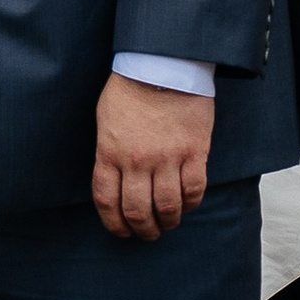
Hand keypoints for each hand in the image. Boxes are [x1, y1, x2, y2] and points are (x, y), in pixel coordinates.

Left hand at [90, 73, 212, 242]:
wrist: (162, 65)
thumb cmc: (129, 90)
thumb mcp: (105, 122)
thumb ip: (109, 154)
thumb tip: (115, 184)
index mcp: (109, 153)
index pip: (107, 201)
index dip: (113, 223)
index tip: (121, 232)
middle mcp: (137, 160)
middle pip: (138, 211)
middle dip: (142, 230)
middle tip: (147, 234)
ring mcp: (167, 157)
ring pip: (167, 206)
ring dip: (168, 222)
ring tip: (168, 224)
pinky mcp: (194, 152)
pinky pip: (194, 190)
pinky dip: (190, 204)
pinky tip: (187, 205)